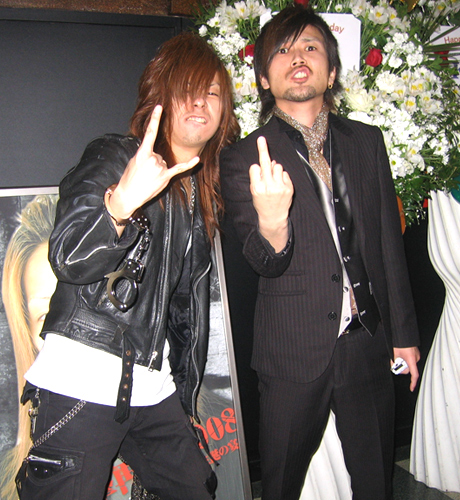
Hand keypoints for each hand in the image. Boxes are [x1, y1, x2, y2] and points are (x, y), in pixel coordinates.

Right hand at [109, 105, 198, 218]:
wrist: (128, 195)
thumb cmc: (129, 178)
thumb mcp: (134, 161)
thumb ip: (146, 155)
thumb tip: (156, 156)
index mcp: (142, 153)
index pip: (150, 133)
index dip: (155, 119)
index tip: (159, 107)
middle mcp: (153, 159)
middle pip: (158, 155)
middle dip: (152, 163)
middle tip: (143, 173)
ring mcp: (160, 168)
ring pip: (164, 163)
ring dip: (157, 171)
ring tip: (148, 178)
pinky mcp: (166, 177)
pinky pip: (179, 168)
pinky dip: (189, 164)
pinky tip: (197, 159)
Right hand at [250, 136, 293, 251]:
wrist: (273, 217)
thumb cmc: (262, 203)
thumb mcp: (255, 192)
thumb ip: (259, 177)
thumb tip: (272, 161)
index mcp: (257, 188)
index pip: (255, 167)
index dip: (256, 168)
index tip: (256, 165)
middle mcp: (268, 186)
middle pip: (266, 162)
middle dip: (263, 149)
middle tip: (261, 139)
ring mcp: (280, 187)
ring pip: (277, 166)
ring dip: (275, 170)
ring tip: (273, 180)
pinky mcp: (289, 188)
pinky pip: (285, 173)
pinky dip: (282, 176)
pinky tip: (280, 185)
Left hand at [392, 346, 419, 391]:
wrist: (404, 334)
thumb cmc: (400, 343)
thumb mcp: (395, 353)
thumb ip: (395, 362)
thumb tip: (393, 367)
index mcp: (412, 360)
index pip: (414, 374)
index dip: (413, 383)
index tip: (411, 388)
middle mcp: (416, 358)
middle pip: (408, 369)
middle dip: (401, 368)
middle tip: (393, 363)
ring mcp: (416, 355)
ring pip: (409, 364)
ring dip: (402, 362)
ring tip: (396, 356)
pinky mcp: (415, 353)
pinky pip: (410, 359)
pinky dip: (405, 359)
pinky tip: (400, 354)